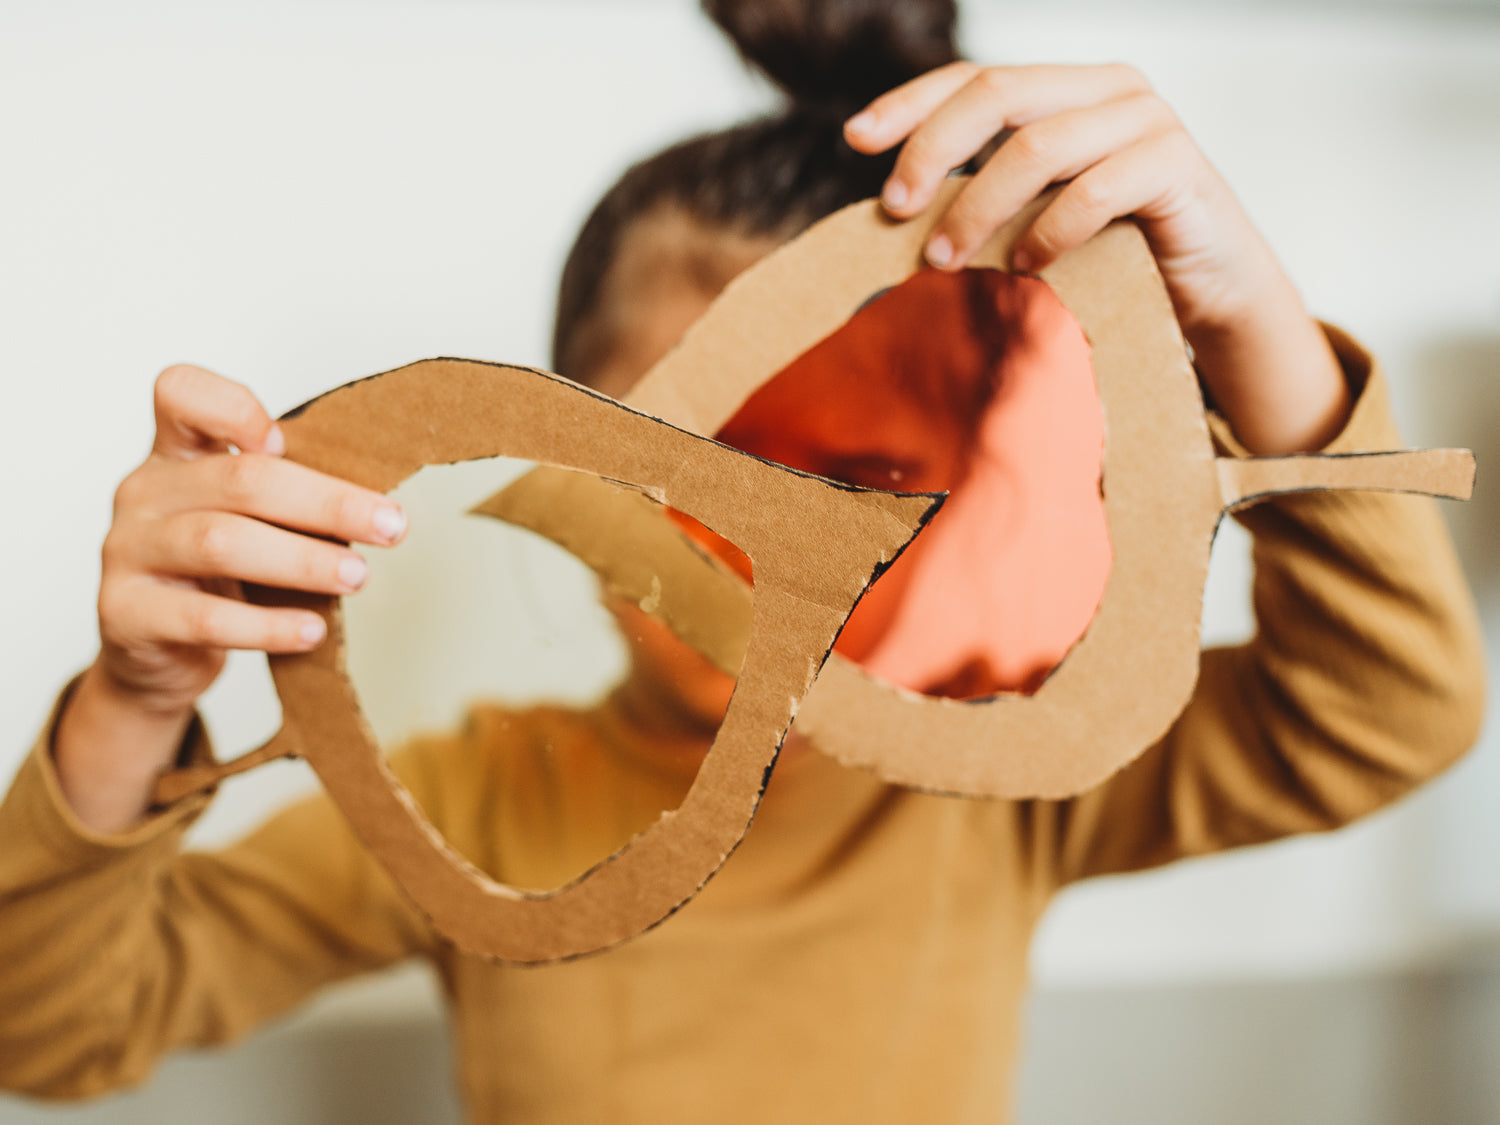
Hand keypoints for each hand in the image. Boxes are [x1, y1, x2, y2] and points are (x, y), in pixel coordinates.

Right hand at [55, 365, 406, 831]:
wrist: (155, 652)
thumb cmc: (216, 572)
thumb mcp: (244, 519)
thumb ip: (286, 497)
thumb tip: (382, 506)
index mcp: (176, 454)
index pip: (182, 394)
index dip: (233, 407)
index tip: (288, 439)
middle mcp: (145, 492)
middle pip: (238, 479)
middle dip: (326, 502)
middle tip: (390, 526)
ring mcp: (128, 550)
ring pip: (220, 543)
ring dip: (302, 560)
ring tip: (357, 577)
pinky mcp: (127, 613)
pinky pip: (205, 618)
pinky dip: (267, 626)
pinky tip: (311, 630)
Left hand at [844, 63, 1351, 455]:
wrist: (1210, 287)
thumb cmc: (1113, 250)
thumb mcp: (1039, 211)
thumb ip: (988, 191)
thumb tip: (895, 209)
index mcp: (1066, 86)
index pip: (973, 76)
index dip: (910, 103)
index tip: (855, 141)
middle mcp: (1106, 87)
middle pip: (997, 93)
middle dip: (933, 150)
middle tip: (896, 209)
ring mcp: (1146, 119)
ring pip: (1038, 145)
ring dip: (979, 205)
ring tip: (947, 258)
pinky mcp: (1176, 164)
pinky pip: (1094, 191)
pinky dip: (1048, 231)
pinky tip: (1024, 266)